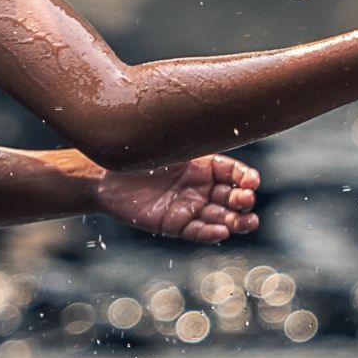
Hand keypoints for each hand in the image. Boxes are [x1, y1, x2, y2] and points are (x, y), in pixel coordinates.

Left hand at [100, 153, 261, 242]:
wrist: (105, 179)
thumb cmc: (136, 156)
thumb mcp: (166, 146)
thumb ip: (190, 143)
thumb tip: (216, 125)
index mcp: (203, 165)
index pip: (233, 172)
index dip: (246, 177)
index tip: (252, 181)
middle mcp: (200, 187)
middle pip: (232, 196)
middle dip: (243, 199)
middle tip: (246, 200)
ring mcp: (190, 207)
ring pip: (220, 216)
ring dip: (236, 220)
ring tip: (247, 222)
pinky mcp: (175, 225)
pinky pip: (197, 231)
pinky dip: (211, 232)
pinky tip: (222, 231)